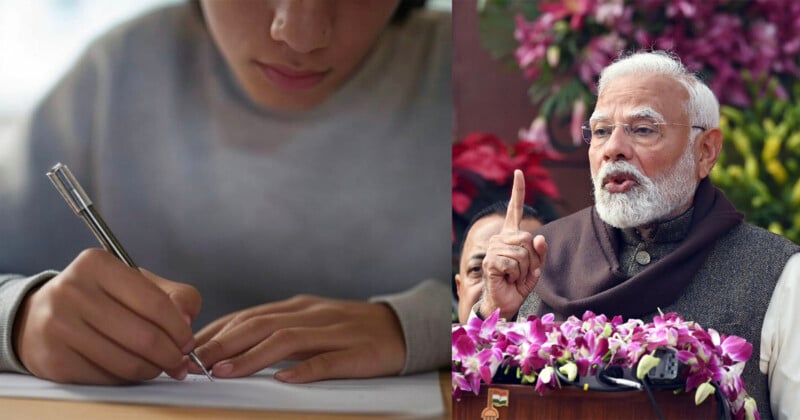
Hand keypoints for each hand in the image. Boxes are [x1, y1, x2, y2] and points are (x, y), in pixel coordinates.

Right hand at [12, 248, 200, 383]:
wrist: (36, 317)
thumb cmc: (95, 298)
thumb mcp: (133, 283)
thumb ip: (172, 295)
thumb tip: (187, 320)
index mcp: (96, 265)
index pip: (155, 303)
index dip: (179, 328)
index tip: (188, 341)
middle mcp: (72, 291)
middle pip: (143, 336)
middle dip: (171, 354)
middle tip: (179, 361)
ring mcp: (58, 326)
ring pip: (126, 362)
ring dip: (152, 369)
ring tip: (159, 366)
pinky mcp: (54, 360)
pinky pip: (106, 377)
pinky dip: (127, 378)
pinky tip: (131, 369)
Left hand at [191, 295, 405, 381]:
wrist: (402, 327)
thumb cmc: (349, 329)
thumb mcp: (310, 322)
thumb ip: (276, 329)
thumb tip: (228, 343)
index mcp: (298, 307)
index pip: (248, 316)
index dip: (216, 331)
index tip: (186, 348)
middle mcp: (312, 314)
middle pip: (261, 324)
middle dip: (223, 343)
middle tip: (193, 362)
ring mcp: (334, 332)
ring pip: (287, 340)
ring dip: (252, 356)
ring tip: (224, 371)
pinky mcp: (357, 352)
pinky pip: (328, 361)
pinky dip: (305, 370)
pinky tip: (285, 380)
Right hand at [481, 170, 547, 319]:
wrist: (504, 302)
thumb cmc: (518, 285)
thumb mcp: (535, 268)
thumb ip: (540, 253)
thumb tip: (540, 238)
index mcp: (511, 237)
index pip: (515, 210)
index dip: (517, 192)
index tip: (519, 172)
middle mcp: (500, 239)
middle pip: (528, 238)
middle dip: (532, 259)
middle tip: (521, 271)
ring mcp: (493, 249)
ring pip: (522, 252)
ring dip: (524, 269)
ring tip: (514, 276)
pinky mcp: (490, 261)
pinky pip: (514, 262)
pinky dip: (516, 274)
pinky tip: (507, 278)